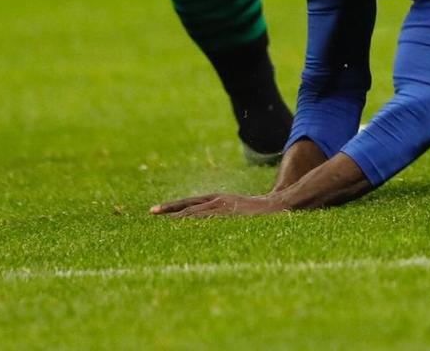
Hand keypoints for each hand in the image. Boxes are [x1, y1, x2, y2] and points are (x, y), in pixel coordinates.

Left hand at [150, 192, 288, 218]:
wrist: (278, 206)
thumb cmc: (258, 213)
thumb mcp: (236, 211)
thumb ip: (222, 216)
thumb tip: (206, 226)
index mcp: (218, 199)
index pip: (190, 202)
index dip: (172, 206)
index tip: (154, 210)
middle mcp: (217, 200)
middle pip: (188, 204)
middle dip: (169, 210)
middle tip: (151, 213)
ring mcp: (223, 207)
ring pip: (194, 212)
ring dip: (177, 218)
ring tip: (160, 225)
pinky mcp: (229, 214)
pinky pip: (207, 220)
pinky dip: (193, 223)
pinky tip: (182, 229)